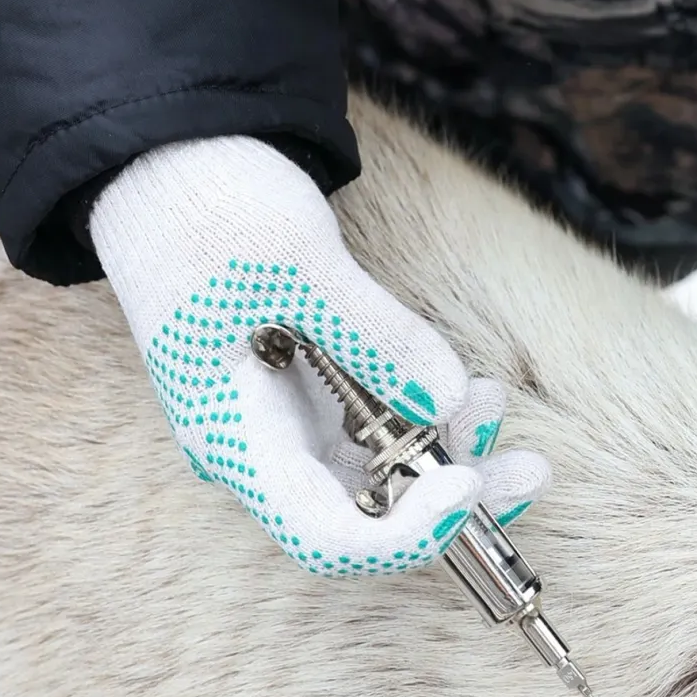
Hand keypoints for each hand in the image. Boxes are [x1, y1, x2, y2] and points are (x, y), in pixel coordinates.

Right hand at [89, 135, 548, 575]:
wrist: (165, 160)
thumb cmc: (207, 208)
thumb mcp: (298, 261)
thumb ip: (374, 337)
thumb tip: (449, 399)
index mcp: (236, 437)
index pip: (323, 536)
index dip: (404, 535)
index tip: (465, 488)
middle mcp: (261, 448)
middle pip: (367, 517)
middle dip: (454, 502)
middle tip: (531, 473)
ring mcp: (289, 423)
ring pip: (384, 476)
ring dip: (453, 456)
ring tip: (497, 403)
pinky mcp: (314, 394)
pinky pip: (384, 431)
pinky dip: (430, 416)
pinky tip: (472, 390)